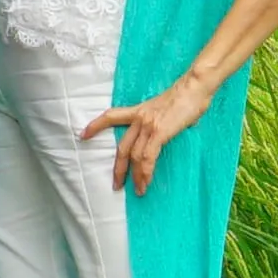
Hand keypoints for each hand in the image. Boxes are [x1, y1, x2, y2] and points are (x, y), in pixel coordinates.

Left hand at [88, 77, 211, 190]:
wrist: (195, 87)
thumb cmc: (188, 96)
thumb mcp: (168, 108)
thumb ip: (165, 121)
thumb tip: (175, 128)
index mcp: (140, 110)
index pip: (111, 116)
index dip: (96, 125)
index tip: (83, 135)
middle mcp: (140, 118)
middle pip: (122, 147)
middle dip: (118, 168)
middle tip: (116, 185)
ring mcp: (148, 125)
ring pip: (134, 156)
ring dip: (135, 176)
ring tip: (138, 190)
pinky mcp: (159, 132)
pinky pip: (148, 157)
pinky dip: (145, 172)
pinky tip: (146, 182)